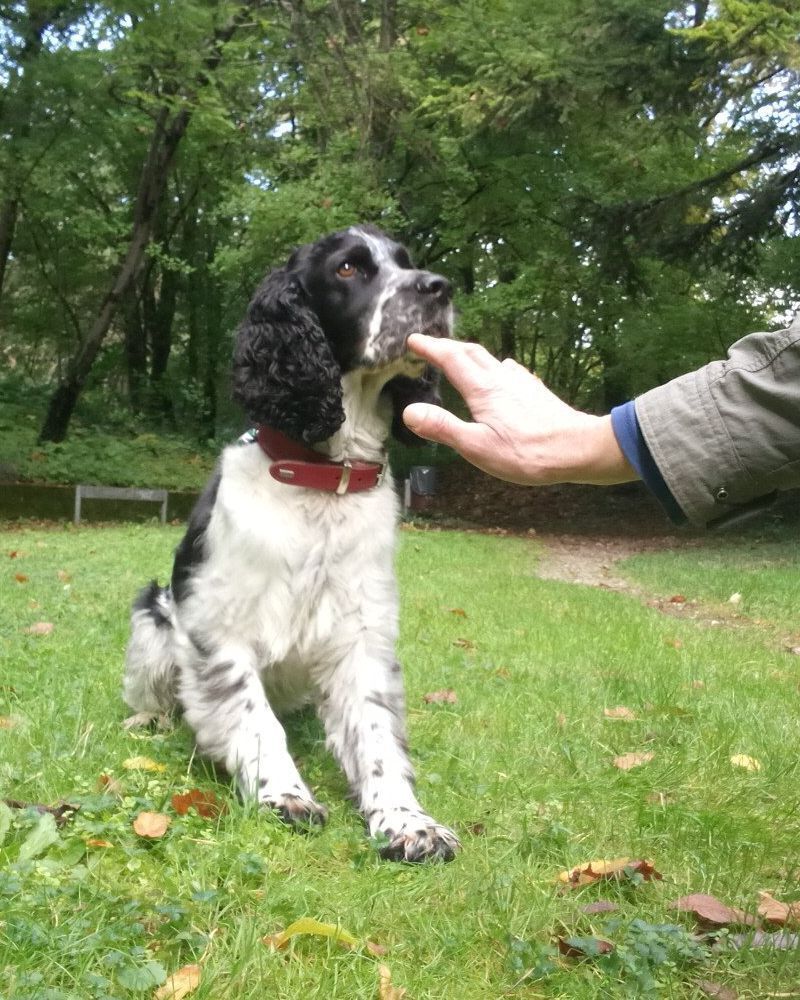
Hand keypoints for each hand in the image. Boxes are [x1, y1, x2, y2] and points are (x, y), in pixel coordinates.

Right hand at [403, 335, 636, 486]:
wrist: (577, 449)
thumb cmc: (527, 453)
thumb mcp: (477, 447)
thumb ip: (443, 428)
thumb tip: (409, 412)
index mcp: (483, 390)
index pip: (451, 359)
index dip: (430, 348)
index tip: (413, 340)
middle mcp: (502, 379)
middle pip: (471, 352)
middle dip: (448, 346)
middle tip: (430, 345)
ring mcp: (522, 382)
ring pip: (490, 359)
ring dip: (469, 354)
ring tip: (459, 358)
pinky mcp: (536, 391)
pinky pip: (508, 370)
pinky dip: (493, 367)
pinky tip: (500, 375)